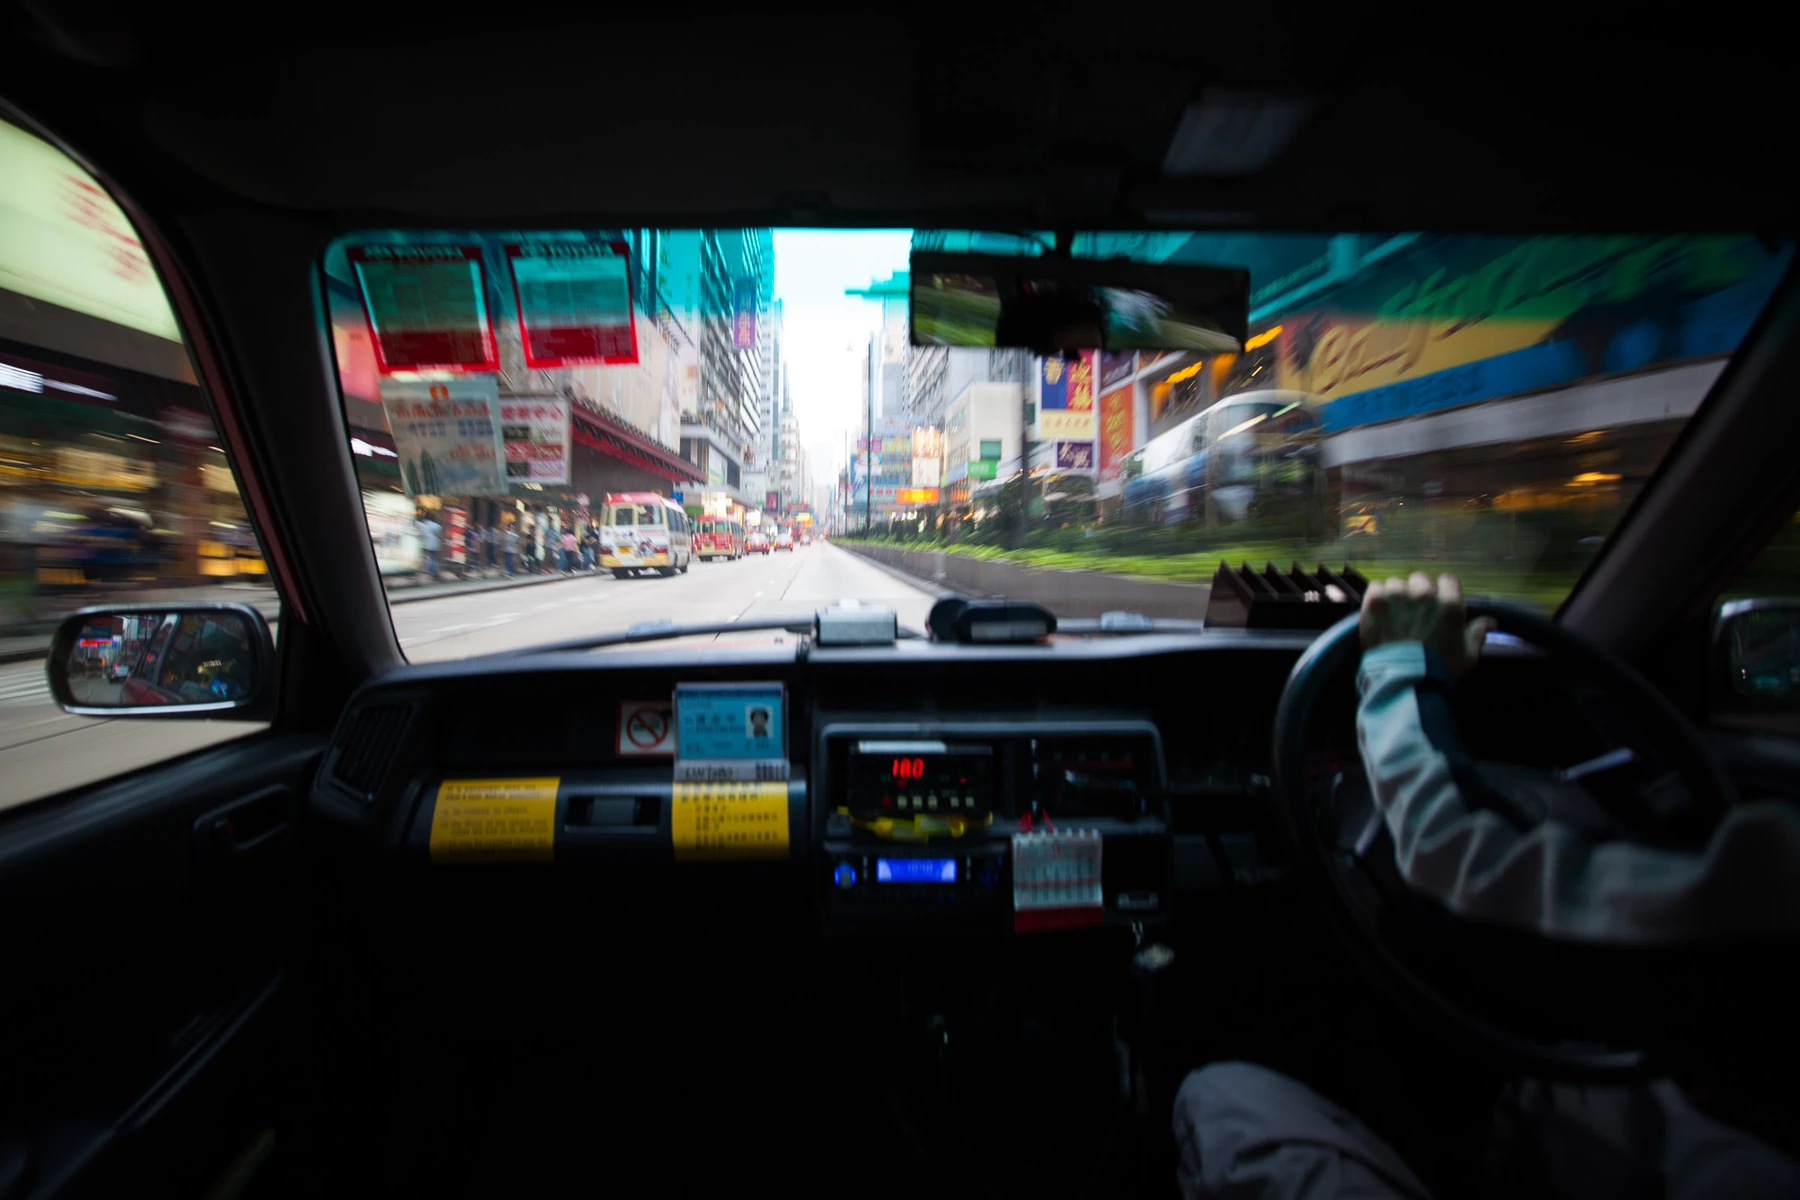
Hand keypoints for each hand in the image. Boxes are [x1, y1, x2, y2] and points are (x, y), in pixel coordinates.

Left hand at [1359, 572, 1496, 679]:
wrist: (1404, 681)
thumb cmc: (1439, 670)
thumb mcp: (1468, 655)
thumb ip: (1477, 634)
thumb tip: (1490, 622)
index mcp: (1449, 604)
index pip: (1448, 581)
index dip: (1444, 592)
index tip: (1439, 603)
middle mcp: (1423, 595)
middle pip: (1421, 580)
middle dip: (1420, 592)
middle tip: (1416, 611)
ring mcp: (1397, 597)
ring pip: (1397, 583)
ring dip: (1397, 595)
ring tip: (1395, 613)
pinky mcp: (1375, 603)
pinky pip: (1376, 587)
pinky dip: (1378, 596)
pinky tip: (1380, 610)